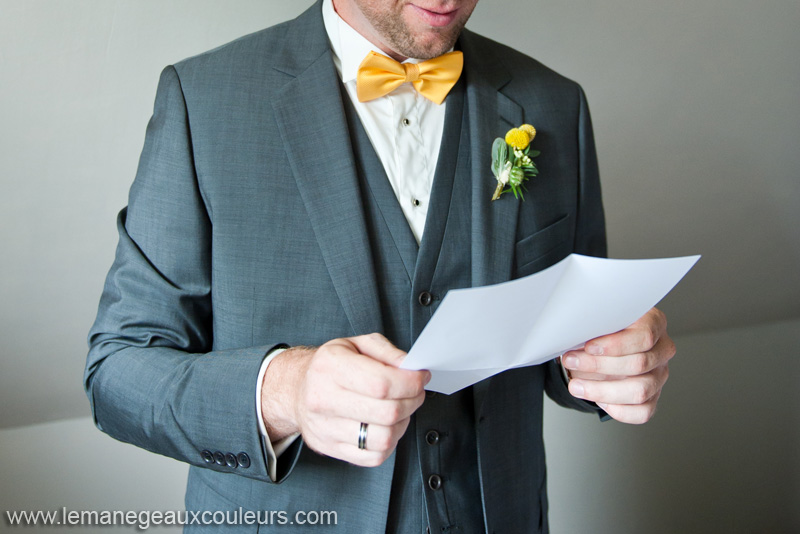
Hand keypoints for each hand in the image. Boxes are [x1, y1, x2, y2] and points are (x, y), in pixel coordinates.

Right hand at [261, 333, 429, 466]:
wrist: (297, 389)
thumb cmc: (331, 366)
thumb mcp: (356, 344)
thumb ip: (386, 352)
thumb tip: (410, 366)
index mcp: (330, 367)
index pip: (382, 383)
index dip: (411, 382)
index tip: (421, 377)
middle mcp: (323, 398)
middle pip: (387, 412)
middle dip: (413, 401)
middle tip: (416, 392)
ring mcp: (325, 427)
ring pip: (383, 438)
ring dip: (402, 424)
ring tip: (400, 409)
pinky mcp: (330, 448)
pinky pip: (374, 456)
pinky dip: (389, 443)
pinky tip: (386, 426)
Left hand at [561, 308, 674, 423]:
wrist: (602, 347)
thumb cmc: (602, 331)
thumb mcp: (598, 320)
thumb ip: (593, 325)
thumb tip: (575, 335)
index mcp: (654, 323)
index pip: (644, 336)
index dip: (615, 344)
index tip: (589, 347)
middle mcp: (662, 350)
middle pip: (639, 364)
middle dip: (599, 365)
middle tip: (572, 361)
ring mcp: (660, 375)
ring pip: (640, 391)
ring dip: (601, 390)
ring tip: (576, 386)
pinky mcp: (654, 397)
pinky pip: (642, 412)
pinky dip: (616, 409)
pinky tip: (597, 399)